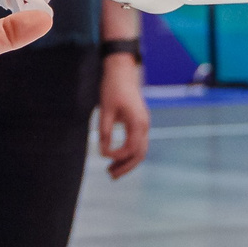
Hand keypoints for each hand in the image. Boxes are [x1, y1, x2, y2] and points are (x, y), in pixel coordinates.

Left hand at [96, 55, 150, 178]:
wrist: (122, 70)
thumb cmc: (113, 88)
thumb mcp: (105, 110)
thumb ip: (105, 131)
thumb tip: (103, 151)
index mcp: (138, 122)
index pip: (130, 149)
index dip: (117, 155)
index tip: (103, 154)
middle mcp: (144, 125)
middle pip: (139, 154)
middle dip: (126, 167)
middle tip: (111, 176)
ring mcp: (144, 124)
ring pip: (140, 150)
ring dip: (127, 162)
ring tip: (112, 171)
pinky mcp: (139, 122)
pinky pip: (138, 143)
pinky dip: (129, 153)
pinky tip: (116, 157)